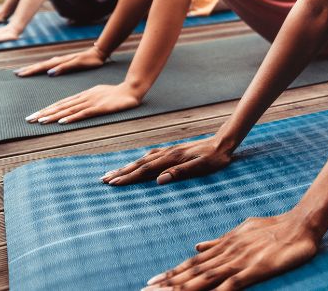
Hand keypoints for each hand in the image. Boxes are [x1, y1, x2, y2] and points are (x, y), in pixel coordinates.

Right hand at [14, 45, 106, 76]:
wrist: (99, 52)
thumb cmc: (90, 60)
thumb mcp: (78, 64)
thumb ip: (64, 68)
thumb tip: (49, 73)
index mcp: (60, 61)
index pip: (42, 67)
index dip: (31, 71)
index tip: (20, 74)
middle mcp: (59, 60)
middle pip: (41, 65)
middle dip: (29, 69)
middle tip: (17, 73)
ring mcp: (62, 60)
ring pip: (45, 64)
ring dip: (34, 68)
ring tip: (25, 71)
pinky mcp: (66, 61)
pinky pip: (50, 64)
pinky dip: (43, 67)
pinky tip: (43, 69)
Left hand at [25, 83, 141, 124]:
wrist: (132, 89)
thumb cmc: (117, 93)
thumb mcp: (100, 95)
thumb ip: (88, 101)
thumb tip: (77, 108)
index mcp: (84, 95)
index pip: (62, 103)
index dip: (47, 109)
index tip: (35, 115)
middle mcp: (85, 97)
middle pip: (61, 106)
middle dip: (44, 112)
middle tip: (29, 119)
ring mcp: (92, 102)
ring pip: (69, 109)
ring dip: (53, 115)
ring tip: (40, 121)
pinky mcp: (100, 108)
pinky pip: (83, 113)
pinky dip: (72, 117)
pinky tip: (62, 121)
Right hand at [101, 136, 232, 185]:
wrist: (224, 142)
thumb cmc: (215, 158)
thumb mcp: (201, 167)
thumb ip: (180, 172)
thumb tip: (160, 180)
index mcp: (172, 159)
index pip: (145, 170)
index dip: (129, 177)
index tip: (113, 184)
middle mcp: (167, 153)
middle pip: (139, 163)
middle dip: (121, 172)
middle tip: (103, 179)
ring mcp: (169, 151)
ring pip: (143, 159)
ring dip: (128, 166)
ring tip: (113, 172)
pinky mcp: (173, 151)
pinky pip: (151, 156)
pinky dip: (140, 161)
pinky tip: (137, 163)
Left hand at [142, 213, 319, 289]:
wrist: (300, 224)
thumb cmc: (273, 228)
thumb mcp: (241, 230)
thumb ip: (218, 241)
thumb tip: (197, 245)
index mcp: (224, 245)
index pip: (192, 262)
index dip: (172, 273)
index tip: (152, 281)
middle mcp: (227, 253)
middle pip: (193, 271)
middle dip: (169, 283)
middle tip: (146, 290)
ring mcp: (240, 261)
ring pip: (206, 278)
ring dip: (183, 288)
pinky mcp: (255, 270)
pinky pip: (232, 285)